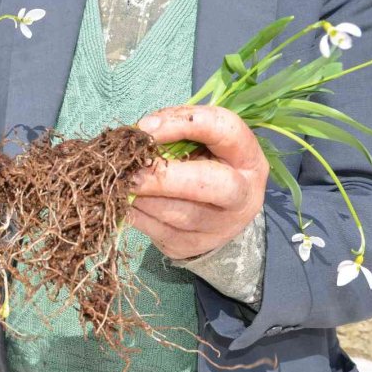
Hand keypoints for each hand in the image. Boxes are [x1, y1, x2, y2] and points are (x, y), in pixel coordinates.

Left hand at [129, 105, 268, 259]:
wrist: (216, 217)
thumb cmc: (204, 164)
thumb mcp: (203, 141)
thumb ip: (177, 128)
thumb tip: (139, 132)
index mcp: (248, 158)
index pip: (224, 130)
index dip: (182, 124)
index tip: (146, 128)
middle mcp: (241, 195)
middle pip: (207, 184)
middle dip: (162, 176)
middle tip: (130, 171)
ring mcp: (219, 227)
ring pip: (175, 213)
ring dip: (141, 196)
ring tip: (122, 181)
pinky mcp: (191, 246)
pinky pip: (155, 230)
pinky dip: (134, 212)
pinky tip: (126, 199)